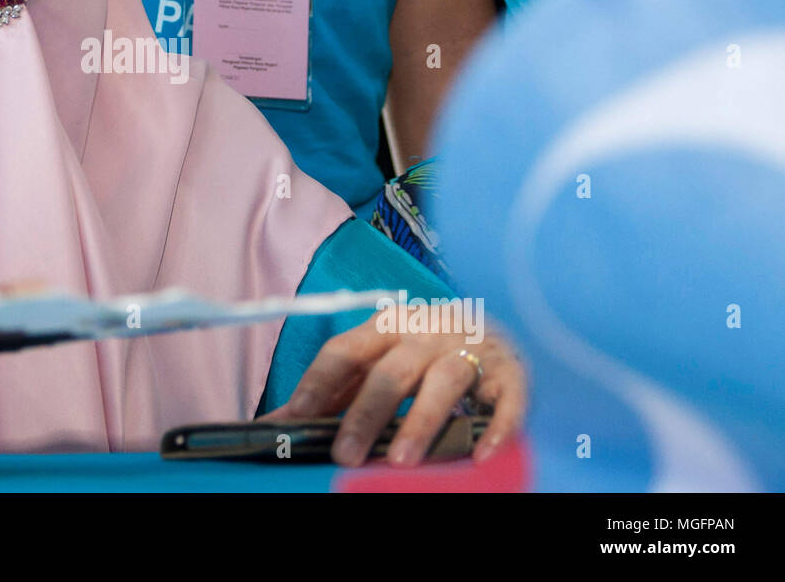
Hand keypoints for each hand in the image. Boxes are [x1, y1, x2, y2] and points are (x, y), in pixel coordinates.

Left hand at [261, 302, 525, 466]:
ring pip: (443, 381)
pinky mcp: (510, 373)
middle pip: (390, 371)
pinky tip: (480, 455)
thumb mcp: (376, 359)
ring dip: (421, 422)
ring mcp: (470, 350)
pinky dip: (496, 428)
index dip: (319, 383)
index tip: (296, 417)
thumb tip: (275, 424)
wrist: (495, 325)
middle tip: (345, 454)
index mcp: (386, 327)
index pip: (345, 351)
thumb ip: (332, 391)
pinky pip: (505, 400)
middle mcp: (426, 333)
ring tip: (401, 460)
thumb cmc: (420, 351)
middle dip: (365, 414)